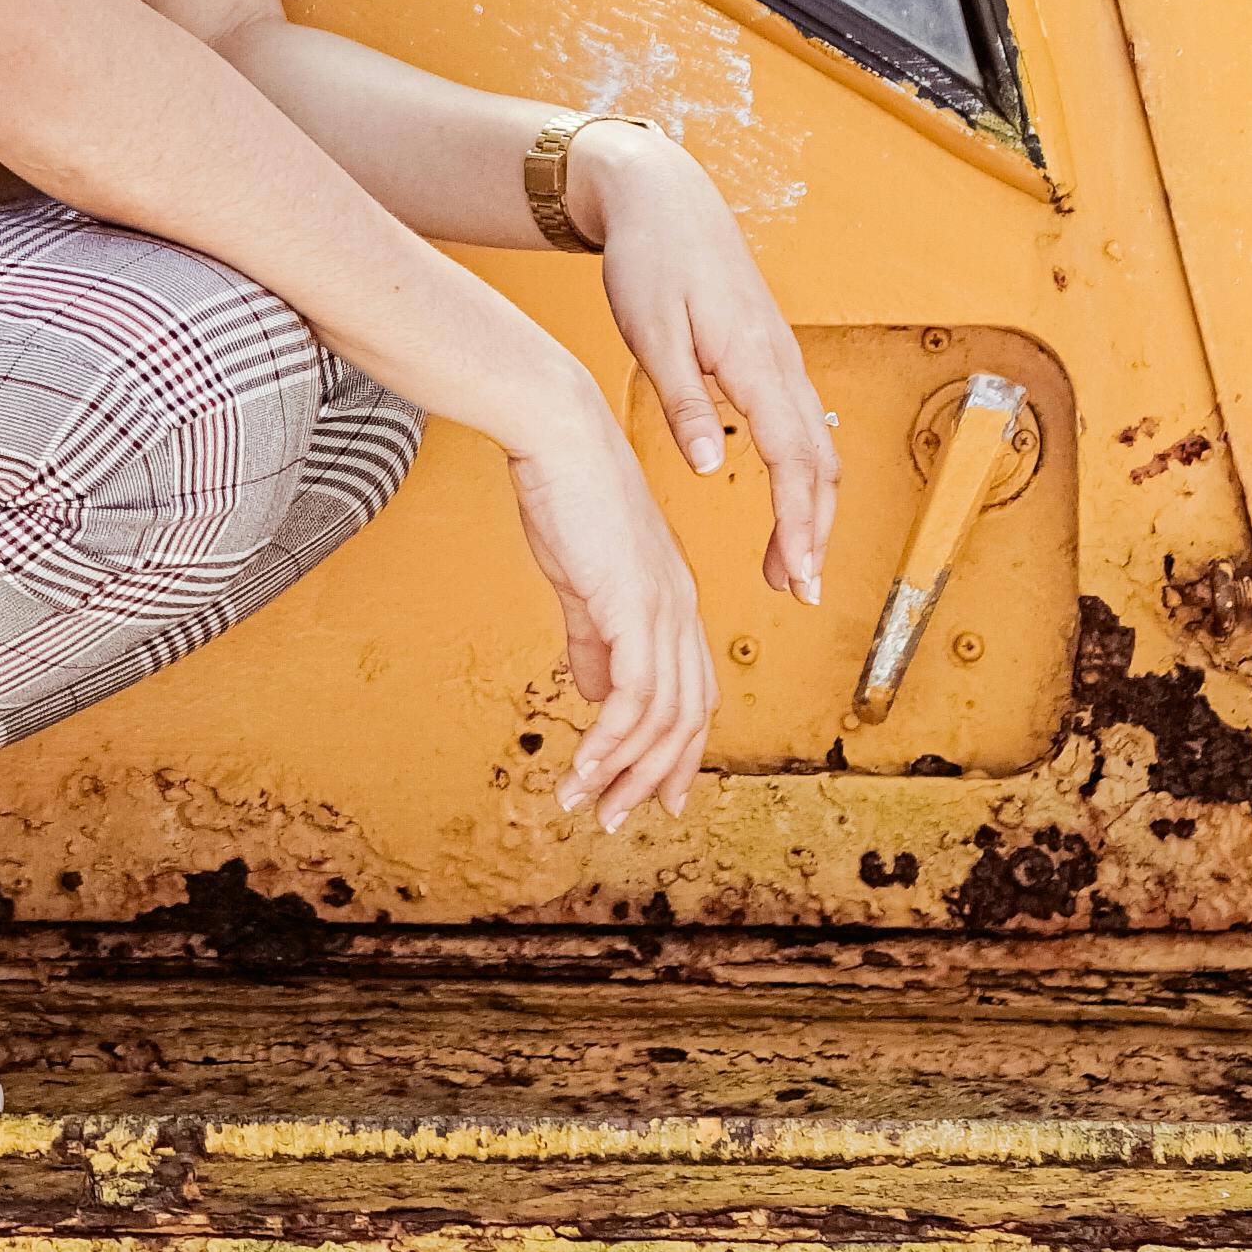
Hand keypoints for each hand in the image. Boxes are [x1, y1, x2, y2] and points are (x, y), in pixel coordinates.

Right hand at [507, 406, 717, 830]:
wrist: (558, 434)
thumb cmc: (566, 492)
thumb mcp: (581, 577)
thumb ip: (592, 636)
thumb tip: (595, 690)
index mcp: (672, 601)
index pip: (692, 693)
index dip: (679, 751)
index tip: (656, 796)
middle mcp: (680, 610)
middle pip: (687, 718)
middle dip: (655, 777)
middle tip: (616, 817)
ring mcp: (662, 608)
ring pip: (663, 717)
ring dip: (625, 771)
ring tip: (587, 804)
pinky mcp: (633, 605)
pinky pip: (632, 695)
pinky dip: (610, 741)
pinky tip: (583, 767)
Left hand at [568, 122, 834, 606]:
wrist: (662, 196)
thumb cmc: (648, 260)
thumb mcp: (651, 333)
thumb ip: (682, 402)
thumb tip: (708, 468)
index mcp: (755, 360)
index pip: (793, 460)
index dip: (799, 523)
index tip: (797, 575)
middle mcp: (782, 362)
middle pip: (820, 463)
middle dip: (816, 532)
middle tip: (800, 592)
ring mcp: (782, 358)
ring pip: (818, 447)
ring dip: (812, 509)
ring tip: (789, 565)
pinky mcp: (769, 356)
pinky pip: (803, 426)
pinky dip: (804, 476)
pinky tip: (786, 504)